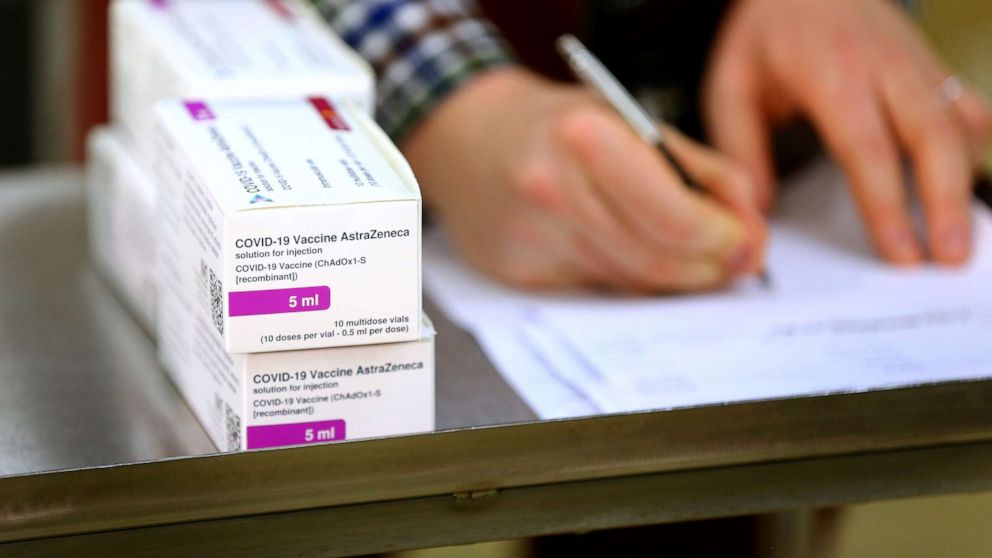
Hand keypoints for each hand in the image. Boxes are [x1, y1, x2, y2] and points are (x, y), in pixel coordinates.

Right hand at [404, 68, 765, 291]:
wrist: (467, 139)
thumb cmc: (555, 124)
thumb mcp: (631, 120)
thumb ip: (702, 173)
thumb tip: (750, 229)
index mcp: (585, 136)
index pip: (676, 218)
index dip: (724, 240)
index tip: (744, 241)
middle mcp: (552, 191)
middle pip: (657, 262)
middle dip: (708, 268)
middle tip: (730, 260)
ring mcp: (532, 239)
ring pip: (630, 284)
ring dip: (673, 279)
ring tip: (689, 256)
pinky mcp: (521, 274)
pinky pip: (597, 291)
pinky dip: (627, 280)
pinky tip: (629, 254)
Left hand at [703, 0, 991, 264]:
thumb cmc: (764, 31)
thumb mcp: (731, 83)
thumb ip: (741, 147)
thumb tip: (757, 210)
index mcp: (831, 73)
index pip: (867, 148)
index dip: (887, 206)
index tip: (900, 252)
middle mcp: (883, 66)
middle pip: (929, 138)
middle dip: (944, 202)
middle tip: (949, 258)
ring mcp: (913, 62)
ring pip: (954, 122)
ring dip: (964, 179)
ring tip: (966, 233)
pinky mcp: (928, 64)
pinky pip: (961, 101)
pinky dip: (975, 135)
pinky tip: (978, 165)